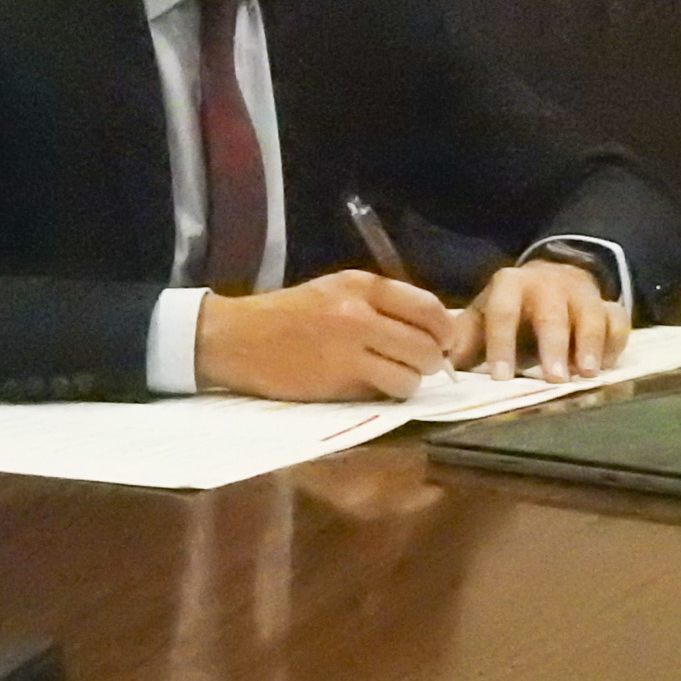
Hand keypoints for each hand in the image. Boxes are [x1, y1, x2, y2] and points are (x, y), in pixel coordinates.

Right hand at [194, 271, 457, 401]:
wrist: (236, 338)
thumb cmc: (286, 316)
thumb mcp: (333, 292)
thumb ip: (379, 305)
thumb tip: (431, 331)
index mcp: (360, 285)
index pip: (429, 308)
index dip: (445, 331)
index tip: (441, 343)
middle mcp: (359, 313)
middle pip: (429, 344)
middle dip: (432, 361)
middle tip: (417, 366)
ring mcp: (350, 349)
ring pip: (414, 373)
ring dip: (410, 381)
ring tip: (391, 378)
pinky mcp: (339, 381)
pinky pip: (387, 392)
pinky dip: (388, 394)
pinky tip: (370, 388)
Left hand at [453, 262, 626, 381]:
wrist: (551, 277)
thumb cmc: (511, 306)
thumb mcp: (484, 313)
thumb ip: (467, 336)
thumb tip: (445, 362)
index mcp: (510, 284)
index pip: (502, 313)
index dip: (501, 344)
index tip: (502, 376)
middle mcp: (547, 284)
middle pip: (551, 315)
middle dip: (553, 347)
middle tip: (555, 379)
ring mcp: (581, 293)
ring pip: (590, 315)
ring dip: (589, 345)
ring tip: (586, 373)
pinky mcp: (608, 303)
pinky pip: (618, 320)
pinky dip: (615, 342)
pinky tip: (607, 365)